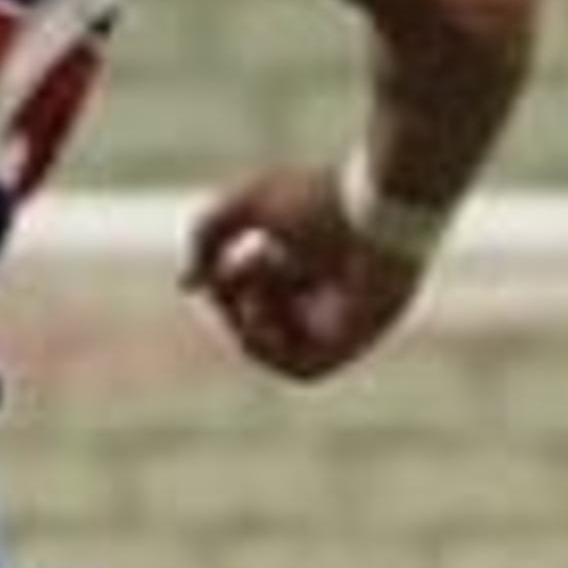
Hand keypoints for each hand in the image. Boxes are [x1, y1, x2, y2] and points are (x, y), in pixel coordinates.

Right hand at [184, 159, 426, 381]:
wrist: (378, 209)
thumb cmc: (321, 198)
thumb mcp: (247, 204)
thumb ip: (206, 234)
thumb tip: (189, 286)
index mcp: (306, 258)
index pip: (254, 289)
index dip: (225, 283)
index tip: (217, 264)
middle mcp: (323, 295)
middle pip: (262, 323)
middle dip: (232, 306)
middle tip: (228, 281)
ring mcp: (340, 323)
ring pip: (279, 351)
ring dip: (249, 328)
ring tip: (254, 295)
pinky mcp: (353, 343)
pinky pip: (304, 369)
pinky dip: (273, 350)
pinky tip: (265, 315)